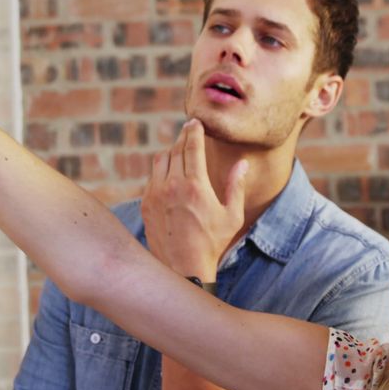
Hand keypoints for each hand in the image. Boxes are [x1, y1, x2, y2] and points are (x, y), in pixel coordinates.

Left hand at [141, 119, 248, 279]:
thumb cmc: (213, 243)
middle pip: (176, 149)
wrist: (182, 268)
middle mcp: (172, 186)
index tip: (196, 121)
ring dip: (171, 151)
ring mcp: (155, 194)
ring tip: (180, 151)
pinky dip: (161, 169)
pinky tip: (170, 173)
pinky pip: (152, 176)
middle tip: (189, 131)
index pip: (192, 146)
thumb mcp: (232, 216)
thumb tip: (242, 163)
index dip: (194, 130)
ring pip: (161, 160)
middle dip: (183, 137)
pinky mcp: (146, 203)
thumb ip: (237, 186)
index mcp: (196, 186)